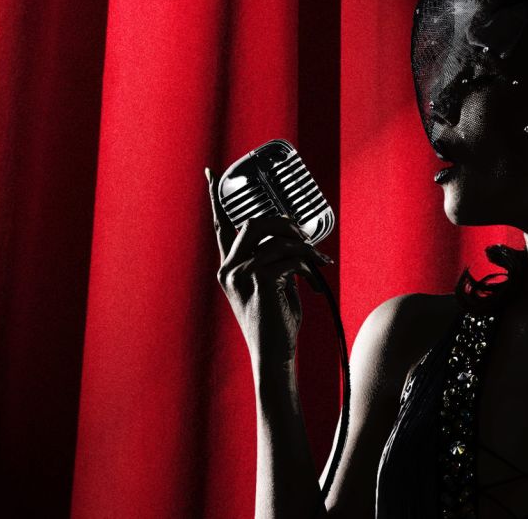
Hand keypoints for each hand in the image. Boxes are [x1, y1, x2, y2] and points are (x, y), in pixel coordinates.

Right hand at [206, 167, 333, 366]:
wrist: (274, 355)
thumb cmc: (277, 324)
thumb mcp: (275, 286)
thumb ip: (276, 261)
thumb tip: (296, 241)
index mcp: (229, 267)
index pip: (221, 225)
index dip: (216, 196)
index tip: (210, 171)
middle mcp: (228, 268)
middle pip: (254, 222)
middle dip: (284, 222)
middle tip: (304, 237)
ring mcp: (240, 274)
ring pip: (274, 238)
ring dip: (302, 246)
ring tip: (317, 262)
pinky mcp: (258, 281)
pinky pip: (287, 256)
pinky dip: (306, 263)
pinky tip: (314, 278)